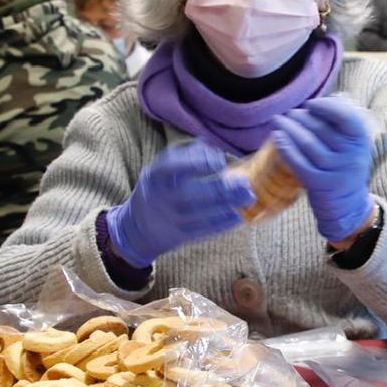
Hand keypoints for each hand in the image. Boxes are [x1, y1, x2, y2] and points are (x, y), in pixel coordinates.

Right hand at [103, 140, 254, 268]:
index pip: (173, 167)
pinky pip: (202, 229)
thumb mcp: (161, 168)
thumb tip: (213, 151)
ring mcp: (170, 218)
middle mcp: (161, 197)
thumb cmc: (159, 188)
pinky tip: (238, 216)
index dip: (197, 163)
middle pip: (190, 192)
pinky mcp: (179, 235)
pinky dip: (222, 223)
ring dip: (227, 205)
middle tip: (244, 182)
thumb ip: (185, 156)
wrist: (137, 226)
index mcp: (155, 175)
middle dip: (220, 187)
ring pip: (200, 212)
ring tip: (248, 197)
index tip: (219, 162)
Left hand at [271, 97, 374, 241]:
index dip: (326, 107)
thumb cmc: (346, 166)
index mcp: (361, 140)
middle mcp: (350, 156)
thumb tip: (324, 100)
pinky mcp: (319, 184)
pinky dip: (286, 148)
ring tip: (278, 120)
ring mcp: (335, 171)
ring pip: (308, 144)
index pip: (346, 117)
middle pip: (321, 129)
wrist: (348, 204)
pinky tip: (277, 137)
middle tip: (289, 113)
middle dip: (301, 117)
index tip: (310, 104)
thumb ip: (344, 123)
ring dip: (289, 129)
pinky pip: (299, 162)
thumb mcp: (355, 144)